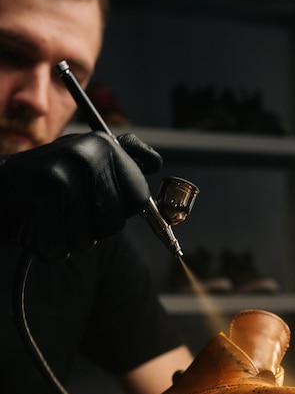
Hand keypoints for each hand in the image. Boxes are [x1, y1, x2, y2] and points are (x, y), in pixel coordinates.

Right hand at [0, 131, 161, 259]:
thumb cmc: (46, 183)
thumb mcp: (85, 160)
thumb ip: (123, 160)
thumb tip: (154, 163)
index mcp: (103, 145)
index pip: (138, 198)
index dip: (119, 210)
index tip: (98, 202)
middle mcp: (86, 155)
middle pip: (114, 223)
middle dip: (93, 228)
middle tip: (69, 209)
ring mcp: (63, 176)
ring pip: (88, 239)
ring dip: (69, 239)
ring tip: (53, 217)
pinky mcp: (42, 198)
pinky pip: (61, 248)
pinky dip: (50, 248)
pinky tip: (40, 228)